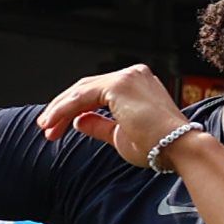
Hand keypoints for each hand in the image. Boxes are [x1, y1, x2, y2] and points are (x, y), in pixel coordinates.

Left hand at [38, 65, 191, 174]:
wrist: (178, 148)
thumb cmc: (158, 146)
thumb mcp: (120, 135)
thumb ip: (99, 125)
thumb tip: (78, 120)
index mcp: (138, 84)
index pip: (97, 92)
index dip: (74, 110)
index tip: (57, 129)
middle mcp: (133, 75)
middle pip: (86, 88)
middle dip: (62, 109)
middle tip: (47, 129)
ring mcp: (127, 77)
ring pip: (81, 90)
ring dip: (59, 110)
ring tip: (45, 128)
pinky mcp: (118, 85)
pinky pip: (81, 96)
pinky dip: (63, 110)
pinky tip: (52, 123)